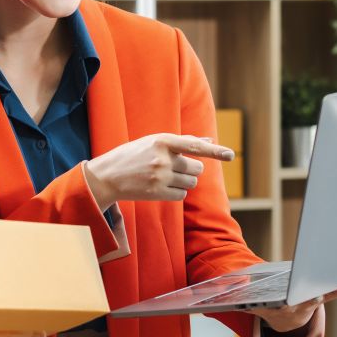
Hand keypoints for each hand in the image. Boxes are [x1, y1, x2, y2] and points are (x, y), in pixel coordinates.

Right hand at [83, 133, 233, 207]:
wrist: (106, 176)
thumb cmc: (132, 156)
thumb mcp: (153, 142)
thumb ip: (182, 142)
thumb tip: (209, 140)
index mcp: (161, 140)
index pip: (194, 145)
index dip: (214, 151)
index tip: (231, 155)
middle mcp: (162, 158)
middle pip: (196, 169)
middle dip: (190, 170)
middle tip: (173, 168)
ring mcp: (159, 177)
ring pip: (191, 184)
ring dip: (184, 182)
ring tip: (164, 178)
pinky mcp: (156, 193)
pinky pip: (181, 196)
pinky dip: (176, 193)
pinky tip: (161, 188)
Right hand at [249, 280, 336, 331]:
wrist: (282, 321)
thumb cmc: (265, 308)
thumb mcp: (253, 311)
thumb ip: (248, 317)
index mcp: (286, 307)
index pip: (296, 302)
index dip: (305, 299)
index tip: (315, 296)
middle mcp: (303, 305)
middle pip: (318, 295)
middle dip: (331, 289)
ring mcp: (314, 300)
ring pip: (331, 292)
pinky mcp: (323, 295)